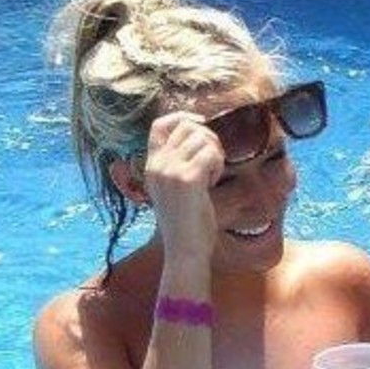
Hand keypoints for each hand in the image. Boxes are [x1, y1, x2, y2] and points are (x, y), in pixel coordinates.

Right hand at [142, 111, 225, 268]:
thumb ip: (180, 167)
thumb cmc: (187, 226)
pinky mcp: (187, 178)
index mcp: (151, 167)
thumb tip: (202, 140)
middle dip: (208, 139)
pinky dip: (218, 165)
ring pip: (202, 137)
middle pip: (187, 126)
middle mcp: (157, 165)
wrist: (185, 251)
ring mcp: (170, 170)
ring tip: (213, 177)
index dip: (182, 117)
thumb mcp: (176, 192)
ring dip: (215, 154)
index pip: (159, 125)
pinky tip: (214, 183)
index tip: (202, 125)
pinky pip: (210, 153)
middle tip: (214, 164)